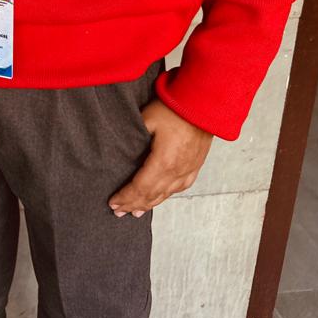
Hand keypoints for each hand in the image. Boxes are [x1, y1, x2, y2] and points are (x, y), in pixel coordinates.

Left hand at [108, 99, 212, 217]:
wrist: (205, 105)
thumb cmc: (176, 109)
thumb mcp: (147, 118)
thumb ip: (132, 136)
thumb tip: (119, 147)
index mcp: (163, 162)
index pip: (140, 188)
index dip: (125, 197)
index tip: (113, 203)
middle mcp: (177, 172)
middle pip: (151, 195)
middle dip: (133, 205)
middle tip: (118, 212)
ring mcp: (188, 170)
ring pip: (166, 194)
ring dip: (149, 204)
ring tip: (136, 211)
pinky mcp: (195, 166)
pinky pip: (180, 188)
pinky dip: (166, 196)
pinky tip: (160, 197)